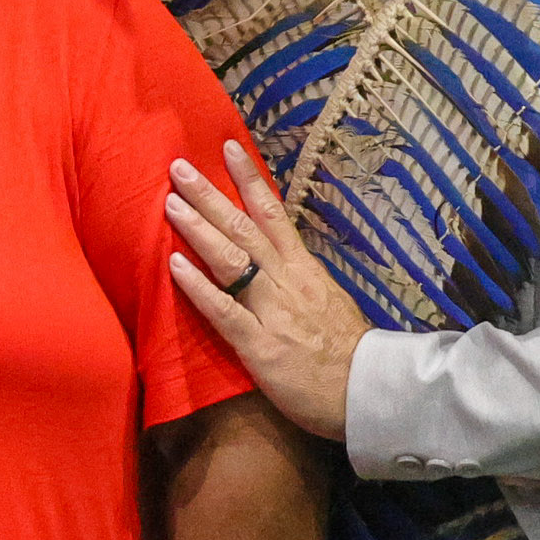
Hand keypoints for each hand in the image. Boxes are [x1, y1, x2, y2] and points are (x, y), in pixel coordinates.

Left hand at [165, 147, 366, 441]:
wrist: (369, 391)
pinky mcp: (260, 345)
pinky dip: (198, 287)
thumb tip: (280, 260)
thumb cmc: (349, 352)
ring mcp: (272, 310)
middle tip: (178, 166)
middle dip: (210, 195)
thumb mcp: (329, 300)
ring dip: (199, 229)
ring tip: (171, 202)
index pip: (274, 214)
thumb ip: (300, 279)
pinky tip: (174, 265)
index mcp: (304, 268)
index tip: (228, 148)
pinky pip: (224, 310)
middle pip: (244, 228)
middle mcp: (286, 280)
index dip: (249, 180)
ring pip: (232, 259)